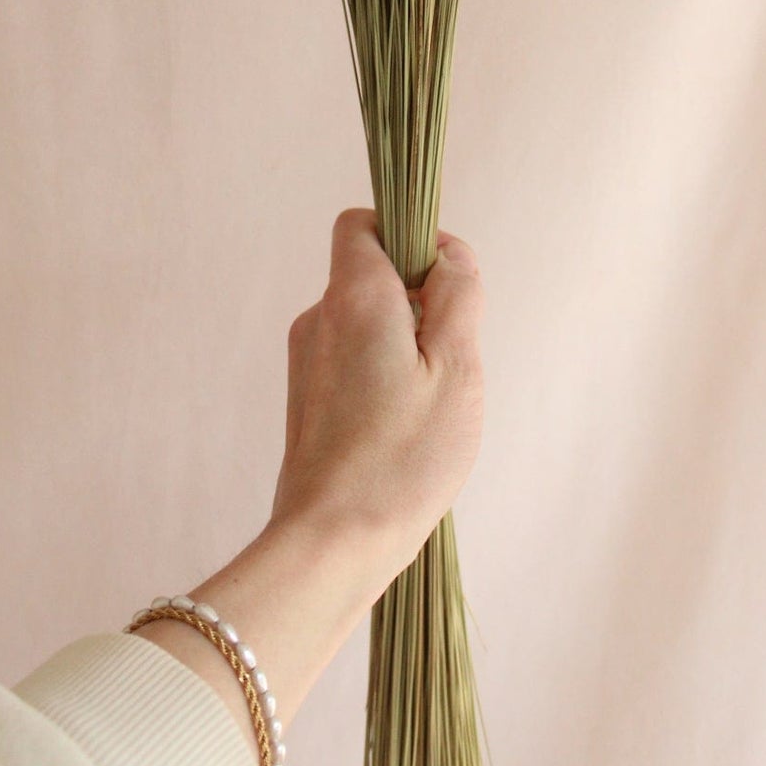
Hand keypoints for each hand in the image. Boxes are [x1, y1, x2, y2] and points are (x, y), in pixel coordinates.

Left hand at [269, 206, 484, 585]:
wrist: (332, 543)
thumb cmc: (402, 458)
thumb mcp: (457, 368)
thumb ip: (458, 294)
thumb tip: (449, 253)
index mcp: (354, 297)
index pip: (363, 223)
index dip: (409, 235)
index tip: (447, 282)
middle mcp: (319, 319)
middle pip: (372, 275)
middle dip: (419, 301)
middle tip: (450, 361)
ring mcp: (308, 362)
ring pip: (367, 324)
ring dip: (405, 347)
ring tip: (428, 406)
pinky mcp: (307, 401)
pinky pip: (354, 363)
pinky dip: (384, 379)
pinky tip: (405, 430)